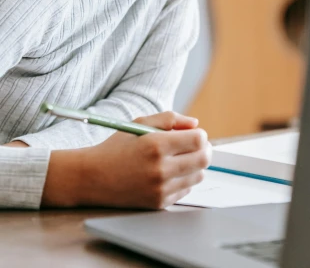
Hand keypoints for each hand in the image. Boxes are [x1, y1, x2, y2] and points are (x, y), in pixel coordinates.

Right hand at [42, 111, 211, 208]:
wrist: (92, 177)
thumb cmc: (117, 147)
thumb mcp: (140, 124)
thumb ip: (170, 119)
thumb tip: (195, 124)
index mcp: (156, 145)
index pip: (198, 140)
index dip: (200, 135)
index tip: (194, 134)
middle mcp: (160, 169)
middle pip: (203, 159)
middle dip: (204, 149)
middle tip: (196, 146)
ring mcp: (160, 189)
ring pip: (198, 176)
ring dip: (195, 166)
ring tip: (181, 159)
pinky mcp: (158, 203)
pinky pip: (185, 191)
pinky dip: (183, 180)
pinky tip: (170, 173)